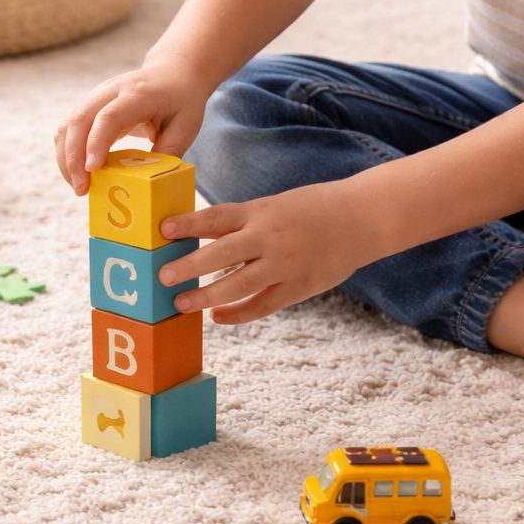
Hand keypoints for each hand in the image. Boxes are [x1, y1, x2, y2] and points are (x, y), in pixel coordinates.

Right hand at [54, 52, 209, 193]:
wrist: (172, 72)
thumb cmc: (181, 100)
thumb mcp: (186, 126)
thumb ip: (169, 151)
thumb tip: (150, 181)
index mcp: (137, 94)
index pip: (108, 117)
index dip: (96, 143)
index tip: (92, 170)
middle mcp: (110, 91)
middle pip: (79, 121)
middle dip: (73, 158)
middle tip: (81, 189)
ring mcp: (96, 97)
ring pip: (68, 125)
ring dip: (67, 158)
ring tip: (79, 186)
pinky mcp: (90, 106)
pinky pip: (69, 129)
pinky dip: (68, 153)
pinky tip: (78, 173)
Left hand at [158, 182, 366, 323]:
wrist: (361, 219)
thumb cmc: (310, 210)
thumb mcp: (273, 206)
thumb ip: (242, 223)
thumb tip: (199, 240)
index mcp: (260, 212)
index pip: (217, 217)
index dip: (188, 223)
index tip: (162, 229)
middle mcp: (270, 237)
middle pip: (223, 254)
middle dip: (190, 266)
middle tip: (164, 276)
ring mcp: (285, 264)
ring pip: (239, 285)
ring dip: (207, 297)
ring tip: (182, 303)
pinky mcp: (298, 287)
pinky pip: (262, 306)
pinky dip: (238, 314)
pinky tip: (217, 317)